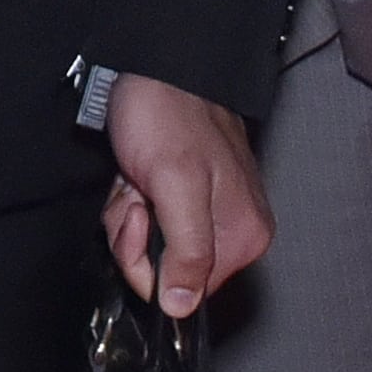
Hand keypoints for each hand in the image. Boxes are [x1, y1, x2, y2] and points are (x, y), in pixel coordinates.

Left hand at [99, 75, 271, 320]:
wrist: (154, 65)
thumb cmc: (167, 115)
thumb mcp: (176, 185)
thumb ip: (187, 249)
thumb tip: (183, 307)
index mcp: (244, 236)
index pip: (189, 290)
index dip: (149, 264)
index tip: (141, 220)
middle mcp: (231, 229)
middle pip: (166, 267)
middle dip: (134, 233)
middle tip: (135, 194)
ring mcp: (204, 212)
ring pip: (149, 243)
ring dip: (128, 213)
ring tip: (134, 177)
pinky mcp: (179, 196)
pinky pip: (145, 219)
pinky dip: (128, 198)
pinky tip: (131, 174)